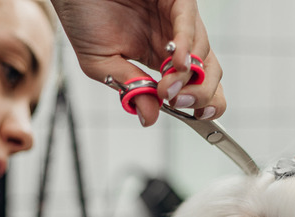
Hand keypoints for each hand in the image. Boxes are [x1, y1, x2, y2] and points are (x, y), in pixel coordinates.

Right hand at [51, 0, 225, 125]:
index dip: (204, 102)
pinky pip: (187, 21)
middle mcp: (174, 39)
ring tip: (166, 88)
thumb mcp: (102, 65)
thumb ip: (129, 89)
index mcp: (161, 57)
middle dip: (201, 94)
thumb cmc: (84, 19)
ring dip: (188, 76)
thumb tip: (149, 118)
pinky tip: (176, 63)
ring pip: (202, 51)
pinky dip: (185, 45)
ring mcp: (176, 19)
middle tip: (179, 104)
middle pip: (209, 72)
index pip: (196, 85)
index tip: (196, 116)